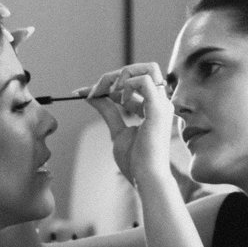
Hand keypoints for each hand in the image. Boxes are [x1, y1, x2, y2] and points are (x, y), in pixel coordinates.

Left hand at [96, 61, 178, 189]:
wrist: (145, 177)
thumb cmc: (135, 160)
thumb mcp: (116, 130)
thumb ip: (108, 111)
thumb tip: (92, 96)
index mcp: (153, 108)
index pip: (132, 84)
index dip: (108, 84)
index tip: (85, 93)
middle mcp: (160, 102)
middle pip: (143, 69)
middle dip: (116, 75)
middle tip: (96, 90)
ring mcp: (162, 104)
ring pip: (147, 68)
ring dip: (122, 75)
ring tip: (108, 92)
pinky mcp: (159, 108)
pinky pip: (144, 80)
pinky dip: (127, 85)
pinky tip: (119, 100)